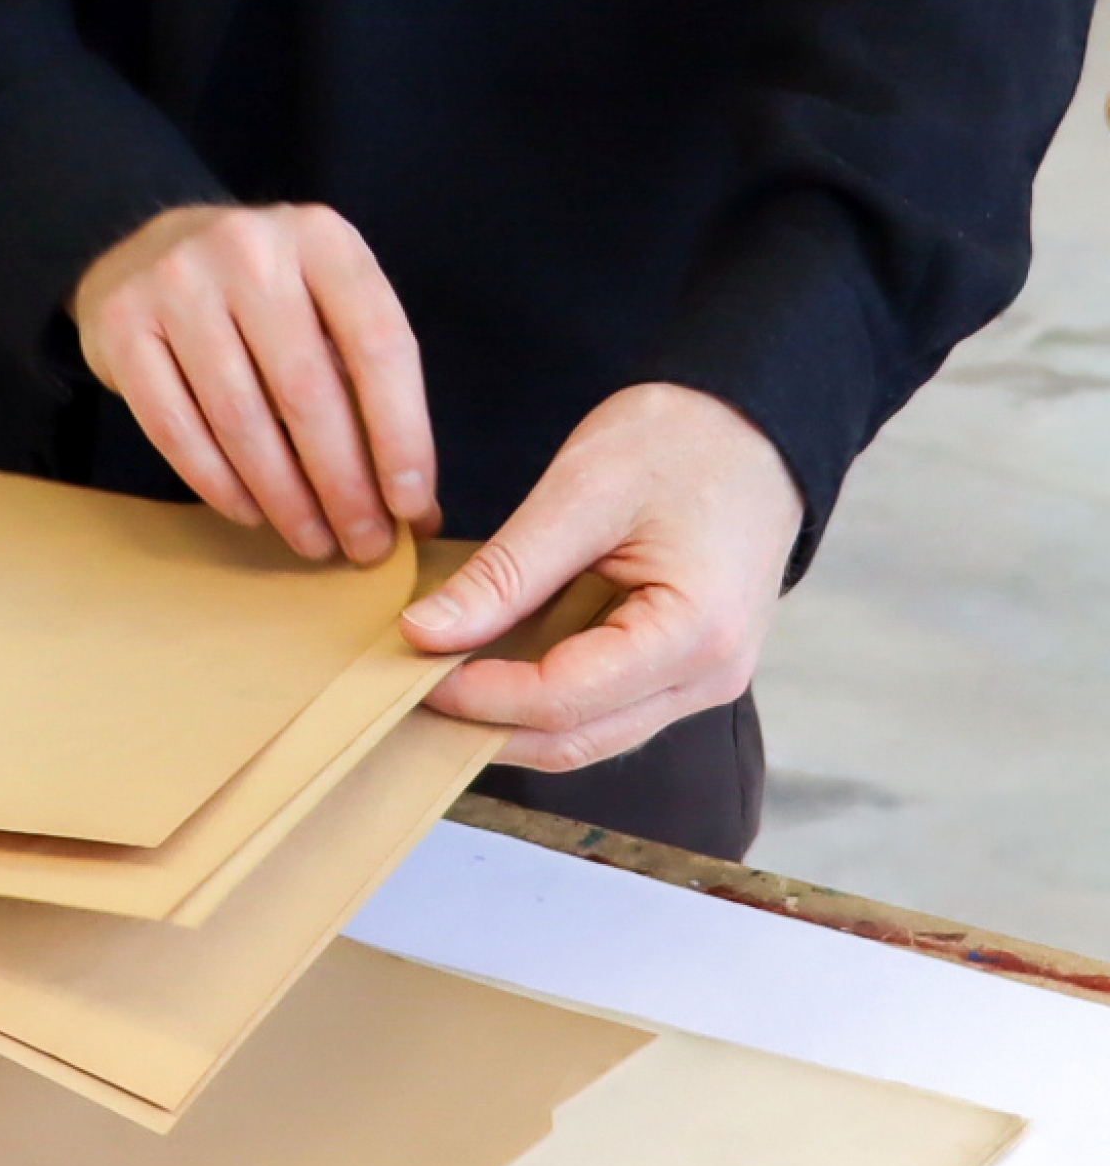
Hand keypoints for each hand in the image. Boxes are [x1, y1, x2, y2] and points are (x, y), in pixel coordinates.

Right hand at [71, 203, 437, 563]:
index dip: (401, 432)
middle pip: (307, 391)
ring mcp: (177, 284)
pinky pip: (175, 428)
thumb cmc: (260, 299)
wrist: (149, 256)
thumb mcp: (326, 311)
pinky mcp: (122, 326)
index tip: (410, 506)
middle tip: (362, 544)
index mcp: (323, 239)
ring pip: (240, 418)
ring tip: (311, 540)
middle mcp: (250, 250)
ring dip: (283, 496)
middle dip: (342, 484)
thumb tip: (417, 510)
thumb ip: (370, 392)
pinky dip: (218, 483)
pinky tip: (251, 512)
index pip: (379, 344)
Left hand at [398, 383, 804, 770]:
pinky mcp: (682, 673)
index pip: (561, 700)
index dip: (476, 696)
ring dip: (509, 721)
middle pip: (572, 739)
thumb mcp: (582, 491)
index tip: (410, 666)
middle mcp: (709, 678)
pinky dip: (540, 701)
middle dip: (484, 723)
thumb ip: (504, 573)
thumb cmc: (683, 441)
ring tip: (438, 681)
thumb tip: (423, 633)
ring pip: (584, 736)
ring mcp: (702, 684)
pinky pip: (602, 711)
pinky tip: (488, 669)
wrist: (758, 426)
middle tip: (407, 687)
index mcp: (695, 633)